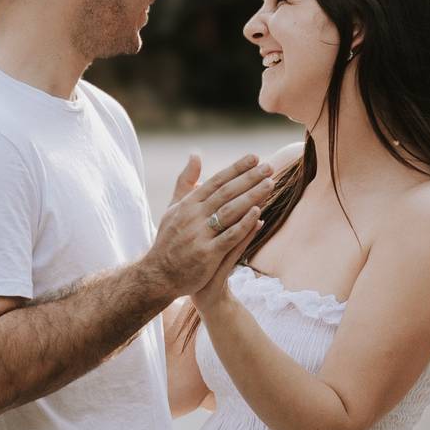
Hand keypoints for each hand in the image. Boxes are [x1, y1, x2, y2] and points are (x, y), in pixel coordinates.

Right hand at [144, 154, 273, 297]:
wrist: (159, 275)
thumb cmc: (170, 239)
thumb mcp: (174, 208)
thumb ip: (186, 182)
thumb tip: (195, 155)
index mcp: (187, 204)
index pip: (216, 181)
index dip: (236, 168)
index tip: (255, 158)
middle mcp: (192, 216)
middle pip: (225, 192)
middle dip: (249, 178)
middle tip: (269, 167)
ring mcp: (199, 235)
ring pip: (229, 211)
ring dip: (251, 196)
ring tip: (269, 185)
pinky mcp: (207, 254)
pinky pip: (229, 237)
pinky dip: (243, 225)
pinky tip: (258, 214)